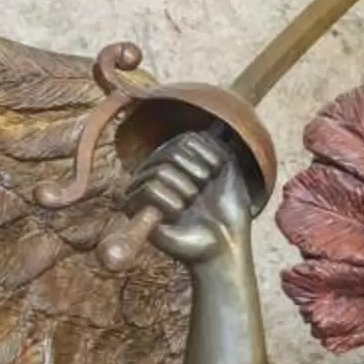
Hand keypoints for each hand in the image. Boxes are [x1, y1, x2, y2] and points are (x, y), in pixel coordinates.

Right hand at [132, 127, 256, 270]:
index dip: (209, 157)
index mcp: (175, 158)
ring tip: (191, 205)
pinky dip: (172, 203)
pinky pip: (150, 189)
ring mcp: (144, 187)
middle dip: (198, 175)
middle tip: (203, 193)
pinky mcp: (135, 208)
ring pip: (161, 171)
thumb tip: (214, 121)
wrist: (226, 242)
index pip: (186, 139)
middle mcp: (156, 169)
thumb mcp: (229, 169)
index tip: (218, 175)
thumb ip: (217, 143)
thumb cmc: (228, 209)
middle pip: (171, 153)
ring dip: (187, 191)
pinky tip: (178, 214)